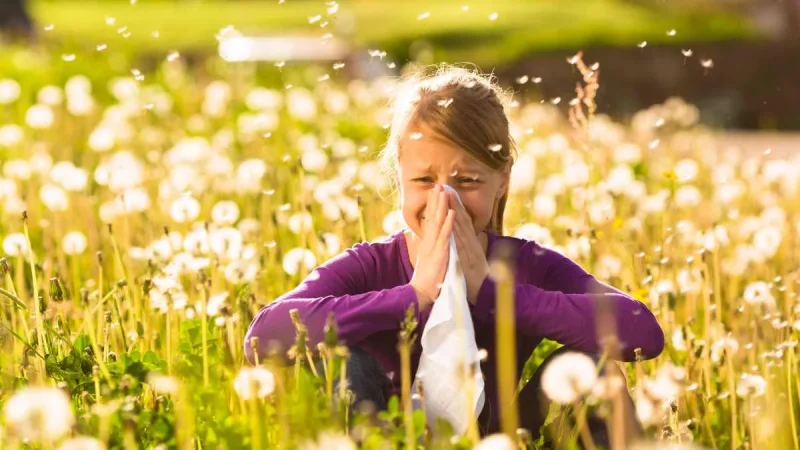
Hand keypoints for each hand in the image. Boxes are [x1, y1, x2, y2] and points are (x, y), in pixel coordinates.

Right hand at [409, 184, 455, 309]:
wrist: (421, 294)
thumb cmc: (427, 279)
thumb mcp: (428, 260)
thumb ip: (430, 248)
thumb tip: (430, 241)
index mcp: (428, 243)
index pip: (430, 220)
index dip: (433, 206)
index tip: (435, 192)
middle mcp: (429, 242)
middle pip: (432, 217)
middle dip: (435, 200)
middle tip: (438, 184)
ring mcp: (433, 247)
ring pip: (438, 223)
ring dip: (441, 206)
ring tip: (444, 192)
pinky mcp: (439, 254)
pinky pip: (445, 236)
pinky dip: (448, 223)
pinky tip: (451, 212)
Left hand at [447, 191, 489, 303]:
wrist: (485, 293)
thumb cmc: (475, 277)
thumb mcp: (469, 258)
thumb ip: (466, 246)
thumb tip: (463, 236)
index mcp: (470, 242)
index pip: (461, 221)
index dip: (455, 206)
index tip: (447, 192)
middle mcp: (471, 242)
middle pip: (462, 219)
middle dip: (454, 202)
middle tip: (446, 186)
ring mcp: (471, 249)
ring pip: (462, 227)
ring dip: (455, 211)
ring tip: (448, 196)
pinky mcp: (469, 259)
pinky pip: (462, 243)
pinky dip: (457, 231)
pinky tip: (452, 221)